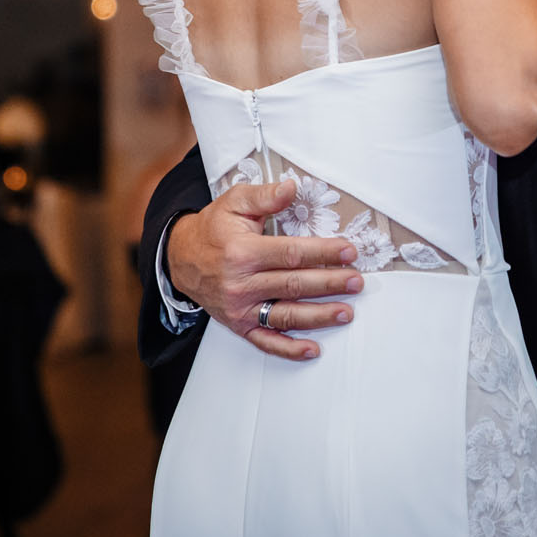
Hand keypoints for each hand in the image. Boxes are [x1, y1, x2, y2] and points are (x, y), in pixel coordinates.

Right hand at [167, 180, 362, 360]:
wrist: (181, 258)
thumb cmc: (214, 228)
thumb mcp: (235, 202)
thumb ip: (265, 195)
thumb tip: (292, 187)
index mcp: (243, 252)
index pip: (291, 254)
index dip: (323, 253)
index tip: (349, 251)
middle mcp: (241, 283)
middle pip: (293, 285)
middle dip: (329, 284)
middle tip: (356, 281)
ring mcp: (240, 308)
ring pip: (285, 315)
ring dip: (319, 316)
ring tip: (346, 313)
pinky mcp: (239, 325)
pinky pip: (266, 341)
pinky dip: (290, 349)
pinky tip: (313, 349)